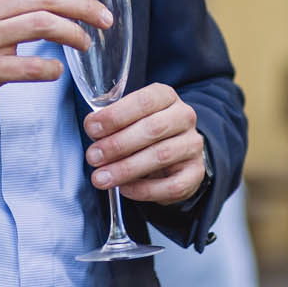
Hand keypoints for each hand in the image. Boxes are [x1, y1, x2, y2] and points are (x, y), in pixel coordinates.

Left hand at [82, 82, 205, 204]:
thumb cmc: (145, 132)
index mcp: (166, 97)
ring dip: (126, 168)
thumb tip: (94, 131)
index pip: (144, 101)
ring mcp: (192, 145)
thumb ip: (113, 122)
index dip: (116, 115)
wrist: (176, 154)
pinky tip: (124, 189)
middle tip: (93, 157)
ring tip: (101, 177)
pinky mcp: (196, 173)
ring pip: (161, 156)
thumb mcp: (131, 118)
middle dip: (117, 144)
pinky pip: (171, 185)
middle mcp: (184, 117)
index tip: (92, 128)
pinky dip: (144, 189)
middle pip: (152, 129)